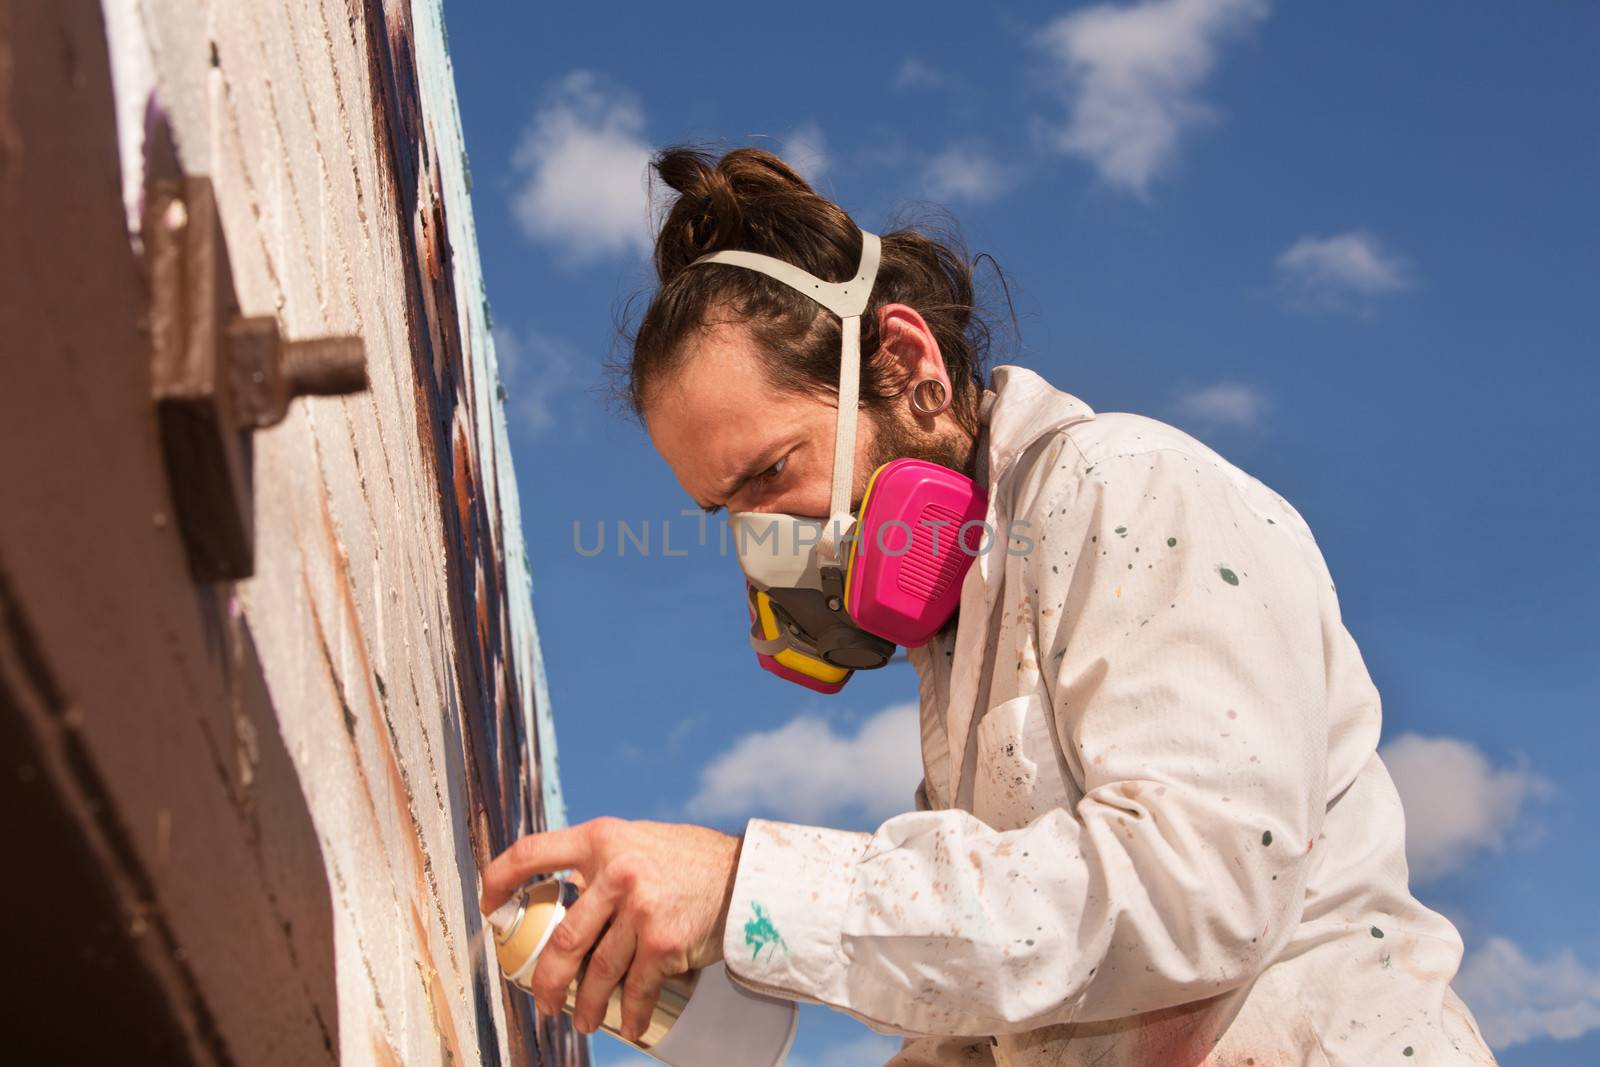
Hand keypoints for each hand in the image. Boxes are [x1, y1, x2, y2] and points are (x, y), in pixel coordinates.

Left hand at [480, 818, 741, 1039]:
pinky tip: (627, 1026)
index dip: (500, 878)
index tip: (489, 906)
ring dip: (584, 1004)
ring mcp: (640, 907)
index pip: (534, 851)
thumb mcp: (639, 842)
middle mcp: (617, 870)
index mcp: (602, 838)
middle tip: (543, 1000)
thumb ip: (603, 861)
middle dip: (547, 979)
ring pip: (596, 971)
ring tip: (581, 1021)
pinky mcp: (663, 941)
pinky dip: (629, 1013)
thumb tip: (563, 895)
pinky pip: (635, 987)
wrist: (746, 878)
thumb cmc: (690, 861)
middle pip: (563, 937)